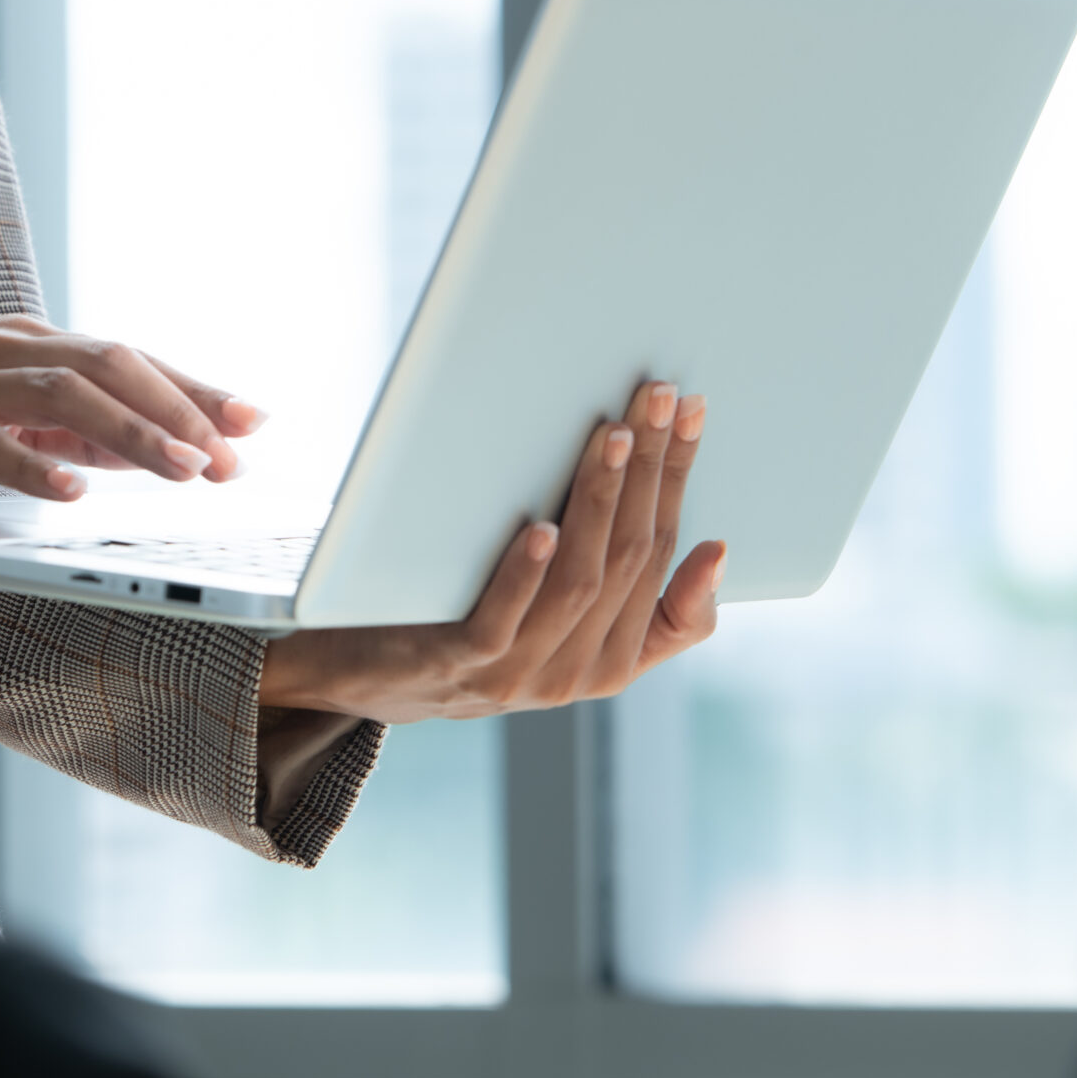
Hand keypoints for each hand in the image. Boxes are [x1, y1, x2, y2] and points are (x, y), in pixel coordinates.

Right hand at [0, 315, 265, 500]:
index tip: (253, 419)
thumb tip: (154, 447)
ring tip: (179, 469)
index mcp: (22, 341)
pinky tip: (71, 489)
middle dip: (176, 408)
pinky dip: (30, 463)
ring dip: (128, 433)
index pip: (126, 358)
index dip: (193, 386)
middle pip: (104, 364)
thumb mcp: (1, 417)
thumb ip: (71, 427)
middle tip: (228, 454)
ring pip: (56, 394)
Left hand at [258, 381, 723, 725]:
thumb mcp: (565, 625)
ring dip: (596, 505)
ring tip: (611, 440)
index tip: (690, 411)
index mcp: (611, 661)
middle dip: (649, 473)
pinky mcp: (454, 666)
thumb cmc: (472, 627)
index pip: (661, 555)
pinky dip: (525, 573)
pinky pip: (500, 621)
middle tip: (655, 399)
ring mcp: (513, 675)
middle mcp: (570, 675)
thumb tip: (714, 551)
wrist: (362, 679)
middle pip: (627, 561)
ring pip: (577, 585)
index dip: (679, 479)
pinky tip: (540, 525)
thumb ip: (644, 605)